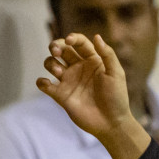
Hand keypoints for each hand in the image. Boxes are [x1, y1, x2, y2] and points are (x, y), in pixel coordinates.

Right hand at [36, 33, 146, 157]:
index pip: (79, 42)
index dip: (72, 38)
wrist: (111, 123)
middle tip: (56, 51)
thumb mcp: (116, 73)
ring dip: (50, 63)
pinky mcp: (61, 95)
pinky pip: (45, 85)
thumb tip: (96, 36)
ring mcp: (69, 81)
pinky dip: (41, 82)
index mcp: (92, 60)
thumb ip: (107, 54)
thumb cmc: (117, 97)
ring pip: (51, 63)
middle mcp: (78, 68)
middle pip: (61, 49)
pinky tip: (47, 84)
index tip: (69, 41)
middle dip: (55, 46)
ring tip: (59, 72)